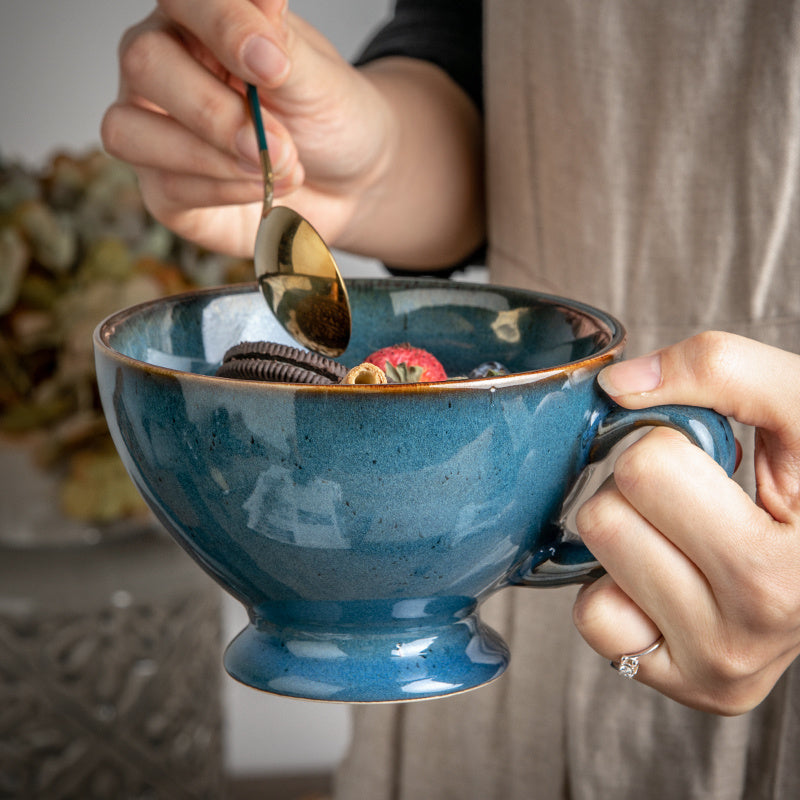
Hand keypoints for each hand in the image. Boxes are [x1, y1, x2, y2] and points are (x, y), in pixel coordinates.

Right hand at [101, 0, 394, 255]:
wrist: (347, 183)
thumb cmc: (327, 118)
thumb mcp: (316, 79)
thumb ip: (281, 44)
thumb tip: (264, 1)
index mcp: (198, 20)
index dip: (224, 28)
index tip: (274, 67)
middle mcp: (163, 67)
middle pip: (144, 64)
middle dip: (216, 112)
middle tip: (279, 143)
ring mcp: (154, 127)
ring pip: (132, 131)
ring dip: (215, 158)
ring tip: (279, 166)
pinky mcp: (164, 189)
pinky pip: (168, 186)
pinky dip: (225, 190)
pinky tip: (262, 187)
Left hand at [572, 331, 799, 713]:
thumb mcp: (799, 408)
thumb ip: (721, 369)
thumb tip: (620, 387)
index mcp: (787, 563)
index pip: (647, 468)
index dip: (664, 444)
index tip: (708, 461)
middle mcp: (758, 627)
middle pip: (606, 518)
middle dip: (639, 490)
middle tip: (691, 497)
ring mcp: (719, 666)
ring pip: (597, 566)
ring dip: (628, 535)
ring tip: (686, 536)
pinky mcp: (684, 685)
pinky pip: (594, 618)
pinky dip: (618, 590)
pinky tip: (668, 580)